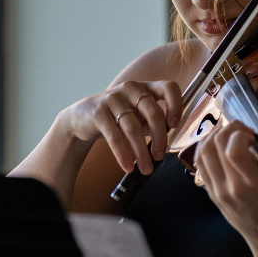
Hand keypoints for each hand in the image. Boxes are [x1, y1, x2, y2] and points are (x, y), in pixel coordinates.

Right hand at [60, 80, 182, 175]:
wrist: (82, 117)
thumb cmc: (116, 117)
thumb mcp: (137, 115)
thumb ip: (153, 122)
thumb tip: (169, 140)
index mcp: (145, 87)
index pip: (169, 87)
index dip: (176, 105)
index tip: (175, 124)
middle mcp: (131, 88)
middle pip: (153, 113)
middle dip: (160, 139)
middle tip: (159, 156)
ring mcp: (113, 98)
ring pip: (134, 128)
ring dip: (142, 152)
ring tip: (145, 169)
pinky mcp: (98, 112)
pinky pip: (115, 136)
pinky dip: (123, 154)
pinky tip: (128, 166)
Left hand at [195, 121, 257, 240]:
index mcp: (254, 185)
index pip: (234, 150)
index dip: (240, 134)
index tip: (253, 135)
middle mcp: (232, 189)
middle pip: (215, 146)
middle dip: (228, 129)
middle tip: (242, 130)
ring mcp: (218, 192)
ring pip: (202, 153)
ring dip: (213, 136)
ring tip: (229, 134)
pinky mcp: (212, 195)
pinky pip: (200, 165)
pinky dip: (206, 149)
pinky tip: (219, 146)